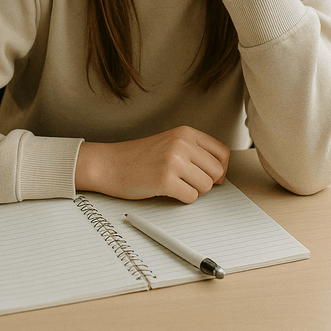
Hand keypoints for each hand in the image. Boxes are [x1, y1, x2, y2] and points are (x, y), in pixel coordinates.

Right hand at [75, 126, 229, 203]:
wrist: (109, 164)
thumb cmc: (138, 157)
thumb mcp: (169, 142)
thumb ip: (194, 151)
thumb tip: (221, 173)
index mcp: (185, 132)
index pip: (222, 152)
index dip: (220, 168)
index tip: (210, 175)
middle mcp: (182, 143)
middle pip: (217, 171)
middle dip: (206, 182)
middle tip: (188, 182)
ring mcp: (174, 161)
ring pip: (206, 187)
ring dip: (193, 191)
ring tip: (174, 184)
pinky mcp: (165, 180)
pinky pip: (191, 198)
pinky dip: (181, 199)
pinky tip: (166, 190)